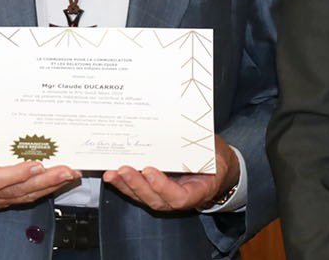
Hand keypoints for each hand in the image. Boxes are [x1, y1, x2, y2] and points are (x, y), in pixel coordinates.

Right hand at [0, 138, 80, 208]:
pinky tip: (57, 182)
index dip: (16, 174)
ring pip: (23, 196)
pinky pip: (24, 198)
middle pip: (16, 190)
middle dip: (44, 181)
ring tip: (69, 174)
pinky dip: (43, 190)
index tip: (36, 165)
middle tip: (65, 170)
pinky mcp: (1, 201)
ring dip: (49, 186)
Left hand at [102, 135, 239, 211]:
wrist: (217, 166)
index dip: (163, 187)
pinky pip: (138, 191)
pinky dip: (124, 183)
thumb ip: (200, 147)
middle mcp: (179, 198)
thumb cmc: (215, 157)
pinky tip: (112, 173)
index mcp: (198, 191)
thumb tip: (183, 128)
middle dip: (137, 185)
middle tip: (124, 170)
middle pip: (156, 200)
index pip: (179, 197)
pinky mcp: (154, 191)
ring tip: (111, 173)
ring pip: (143, 197)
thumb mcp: (213, 151)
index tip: (151, 171)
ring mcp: (165, 196)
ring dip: (125, 186)